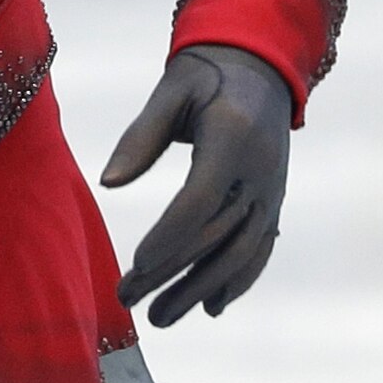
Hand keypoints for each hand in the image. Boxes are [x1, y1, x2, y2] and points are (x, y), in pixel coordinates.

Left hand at [100, 44, 292, 327]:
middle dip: (171, 273)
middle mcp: (259, 171)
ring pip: (239, 252)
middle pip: (215, 235)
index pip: (201, 199)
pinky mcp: (274, 201)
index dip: (170, 235)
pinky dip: (238, 280)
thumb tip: (109, 183)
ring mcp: (271, 190)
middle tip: (128, 300)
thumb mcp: (171, 90)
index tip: (137, 264)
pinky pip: (259, 248)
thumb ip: (140, 136)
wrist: (261, 65)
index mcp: (233, 138)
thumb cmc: (206, 73)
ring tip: (161, 317)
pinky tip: (212, 306)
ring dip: (200, 289)